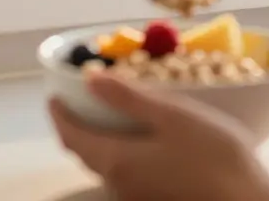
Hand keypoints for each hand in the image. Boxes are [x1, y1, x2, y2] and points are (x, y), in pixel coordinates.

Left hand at [49, 74, 268, 200]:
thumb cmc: (215, 155)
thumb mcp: (173, 116)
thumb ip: (127, 98)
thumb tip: (88, 80)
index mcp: (116, 161)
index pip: (72, 136)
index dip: (59, 114)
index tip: (53, 96)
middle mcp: (118, 186)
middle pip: (84, 155)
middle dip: (76, 129)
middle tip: (76, 106)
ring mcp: (135, 199)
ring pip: (104, 168)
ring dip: (97, 144)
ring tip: (104, 119)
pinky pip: (123, 177)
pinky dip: (118, 156)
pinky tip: (135, 144)